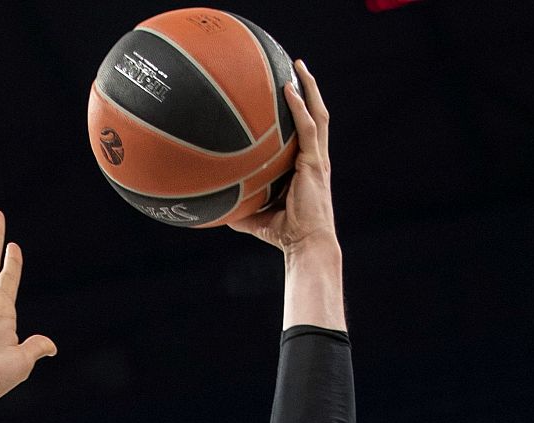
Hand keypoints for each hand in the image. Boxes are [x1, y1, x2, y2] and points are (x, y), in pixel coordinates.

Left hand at [229, 60, 335, 253]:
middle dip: (309, 89)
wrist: (305, 245)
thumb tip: (216, 207)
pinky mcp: (315, 163)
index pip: (306, 132)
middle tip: (297, 67)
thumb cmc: (284, 235)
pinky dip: (300, 107)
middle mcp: (315, 158)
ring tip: (298, 66)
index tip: (290, 90)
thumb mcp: (256, 217)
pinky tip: (289, 90)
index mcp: (306, 167)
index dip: (302, 110)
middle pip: (316, 115)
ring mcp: (317, 159)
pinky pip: (308, 129)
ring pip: (318, 115)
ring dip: (310, 89)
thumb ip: (240, 208)